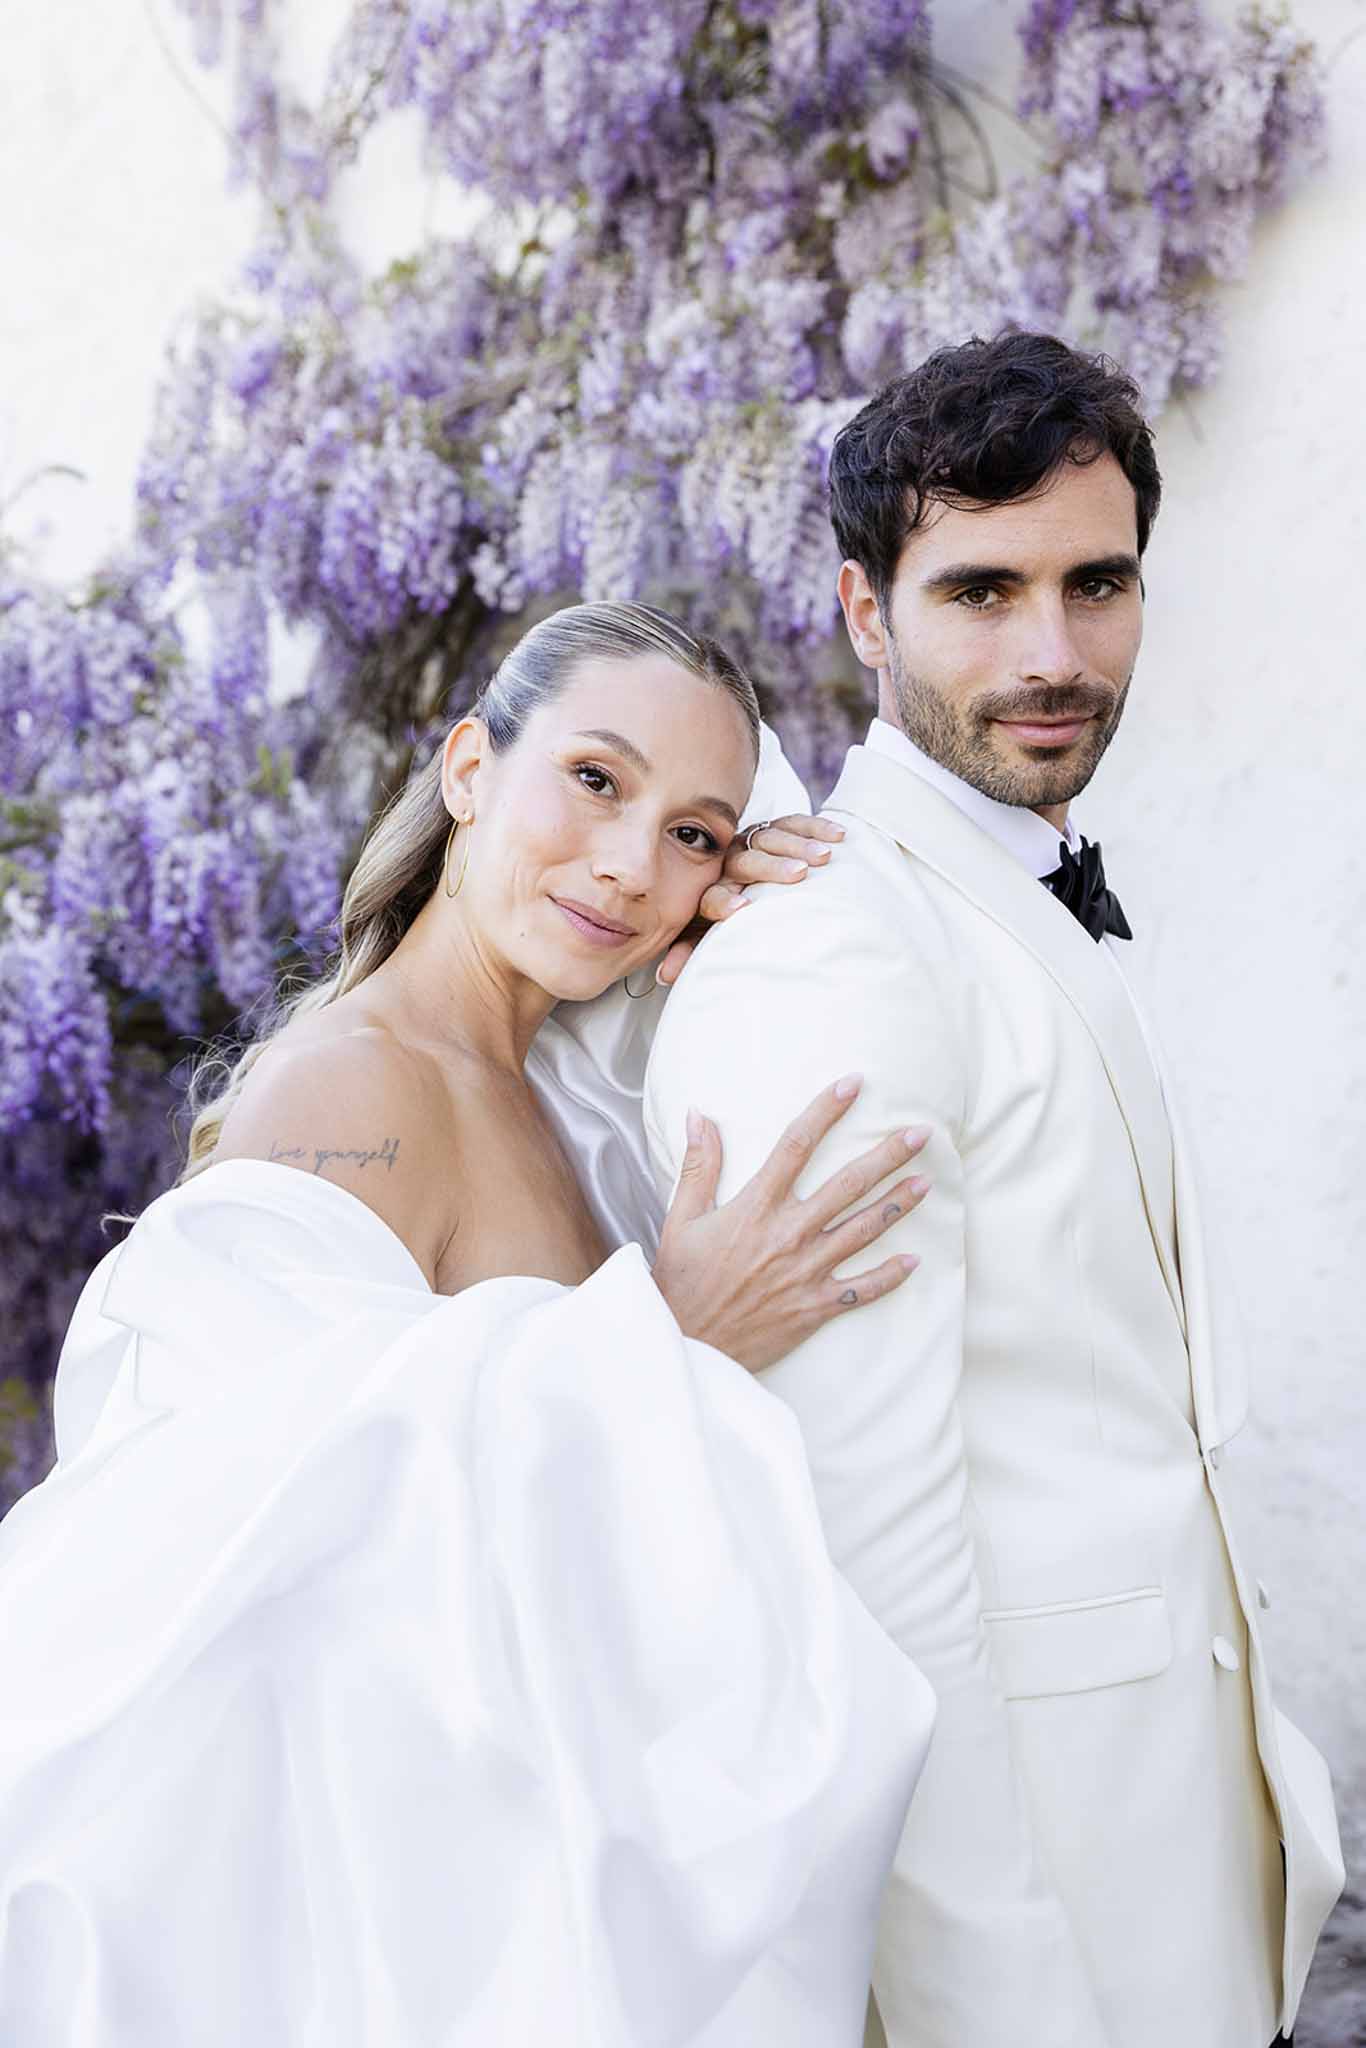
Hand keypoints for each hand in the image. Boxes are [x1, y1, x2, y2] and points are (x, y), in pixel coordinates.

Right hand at [652, 1076, 929, 1371]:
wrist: (688, 1343)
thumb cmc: (682, 1280)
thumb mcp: (681, 1218)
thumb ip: (699, 1165)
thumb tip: (698, 1114)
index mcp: (757, 1207)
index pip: (797, 1146)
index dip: (826, 1111)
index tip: (852, 1085)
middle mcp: (789, 1233)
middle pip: (849, 1184)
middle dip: (888, 1154)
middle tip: (920, 1134)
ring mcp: (806, 1271)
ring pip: (864, 1230)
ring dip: (899, 1205)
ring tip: (927, 1182)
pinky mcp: (815, 1307)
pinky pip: (862, 1290)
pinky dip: (890, 1276)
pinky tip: (914, 1261)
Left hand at [655, 814, 843, 988]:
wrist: (732, 873)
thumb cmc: (720, 912)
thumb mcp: (702, 929)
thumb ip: (687, 949)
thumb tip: (664, 977)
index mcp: (710, 885)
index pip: (713, 892)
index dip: (725, 900)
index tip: (742, 909)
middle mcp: (731, 859)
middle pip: (747, 860)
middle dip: (771, 867)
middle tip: (799, 873)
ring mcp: (754, 839)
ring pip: (773, 836)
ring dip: (799, 844)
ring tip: (825, 856)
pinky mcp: (775, 827)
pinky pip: (795, 822)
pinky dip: (817, 826)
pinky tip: (840, 835)